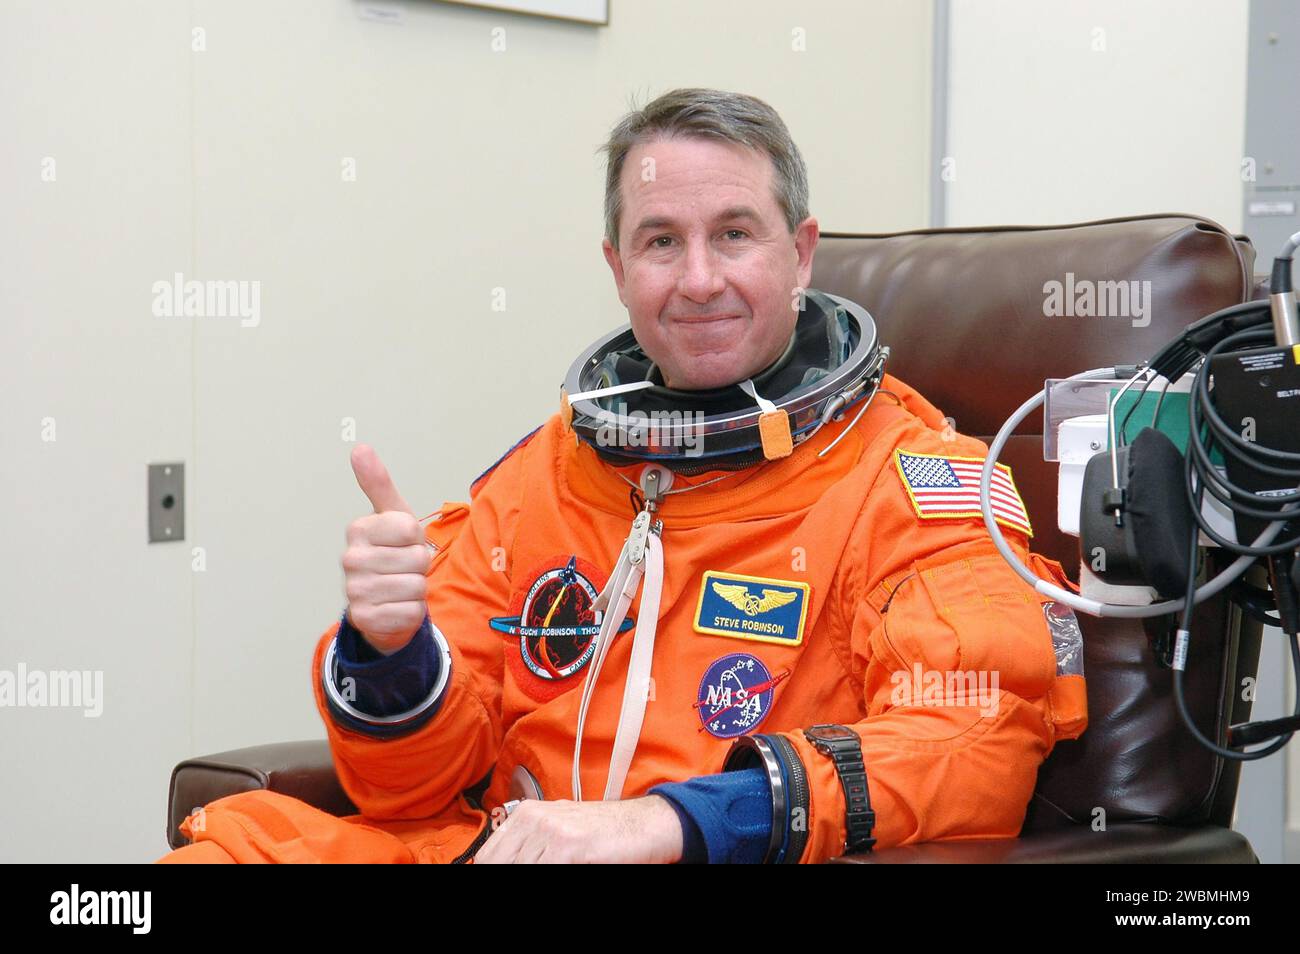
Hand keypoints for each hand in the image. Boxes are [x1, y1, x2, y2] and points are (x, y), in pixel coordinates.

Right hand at [342, 443, 431, 655]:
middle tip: (404, 569)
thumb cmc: (393, 555)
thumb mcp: (393, 518)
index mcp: (358, 530)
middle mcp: (350, 559)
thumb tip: (360, 448)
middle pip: (417, 558)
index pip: (411, 528)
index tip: (404, 543)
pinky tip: (397, 608)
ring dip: (417, 589)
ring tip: (401, 587)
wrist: (385, 604)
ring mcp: (354, 591)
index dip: (417, 537)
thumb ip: (378, 484)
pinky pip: (411, 612)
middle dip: (419, 566)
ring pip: (416, 586)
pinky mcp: (365, 620)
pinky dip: (412, 612)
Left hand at [472, 796, 684, 863]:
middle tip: (544, 870)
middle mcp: (533, 818)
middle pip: (500, 864)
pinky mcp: (568, 846)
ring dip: (532, 876)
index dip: (490, 871)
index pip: (487, 857)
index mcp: (525, 814)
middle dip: (509, 875)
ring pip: (520, 868)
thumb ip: (527, 847)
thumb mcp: (557, 832)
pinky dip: (552, 877)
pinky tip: (571, 871)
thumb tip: (494, 863)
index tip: (495, 875)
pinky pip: (543, 871)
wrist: (645, 825)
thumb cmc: (602, 832)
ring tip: (558, 868)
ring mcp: (550, 831)